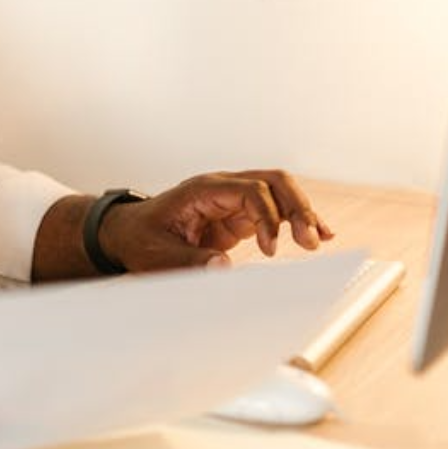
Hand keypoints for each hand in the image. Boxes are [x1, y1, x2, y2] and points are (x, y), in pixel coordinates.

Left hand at [101, 170, 335, 270]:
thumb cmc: (139, 239)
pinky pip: (275, 211)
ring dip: (301, 212)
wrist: (127, 233)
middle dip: (297, 207)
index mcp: (202, 190)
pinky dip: (295, 221)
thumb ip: (189, 261)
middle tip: (310, 240)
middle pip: (273, 181)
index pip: (250, 191)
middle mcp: (222, 188)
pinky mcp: (238, 216)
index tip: (271, 250)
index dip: (267, 217)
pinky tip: (316, 234)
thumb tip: (224, 267)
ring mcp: (232, 200)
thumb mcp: (157, 256)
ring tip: (320, 239)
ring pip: (279, 192)